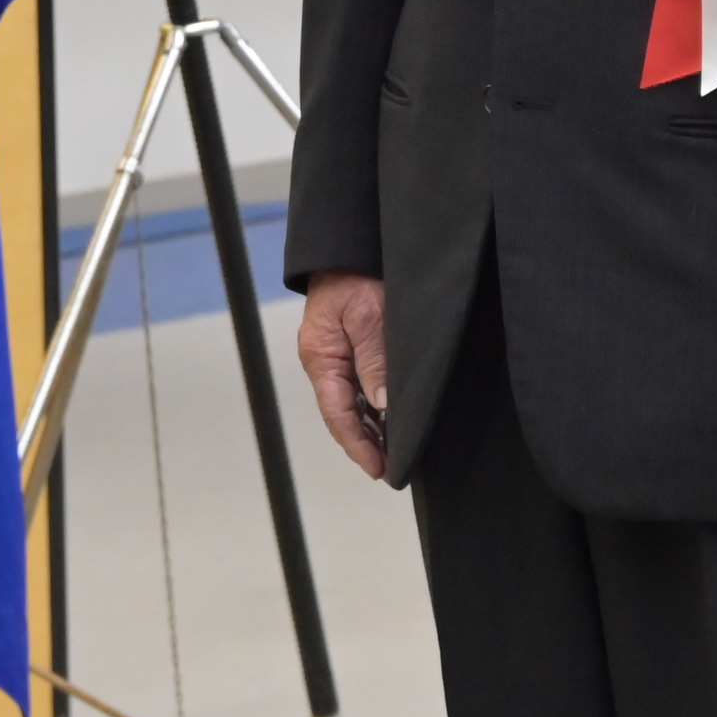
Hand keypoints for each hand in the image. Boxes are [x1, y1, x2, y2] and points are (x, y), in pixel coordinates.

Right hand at [296, 271, 393, 479]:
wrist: (350, 246)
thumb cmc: (358, 275)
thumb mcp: (370, 318)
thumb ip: (375, 361)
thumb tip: (383, 406)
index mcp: (321, 358)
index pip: (338, 414)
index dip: (358, 445)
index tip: (379, 469)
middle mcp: (325, 362)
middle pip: (343, 414)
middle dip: (366, 444)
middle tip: (392, 470)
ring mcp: (335, 356)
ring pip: (353, 403)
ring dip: (372, 428)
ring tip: (395, 452)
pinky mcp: (349, 348)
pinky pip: (359, 386)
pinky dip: (375, 407)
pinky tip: (391, 420)